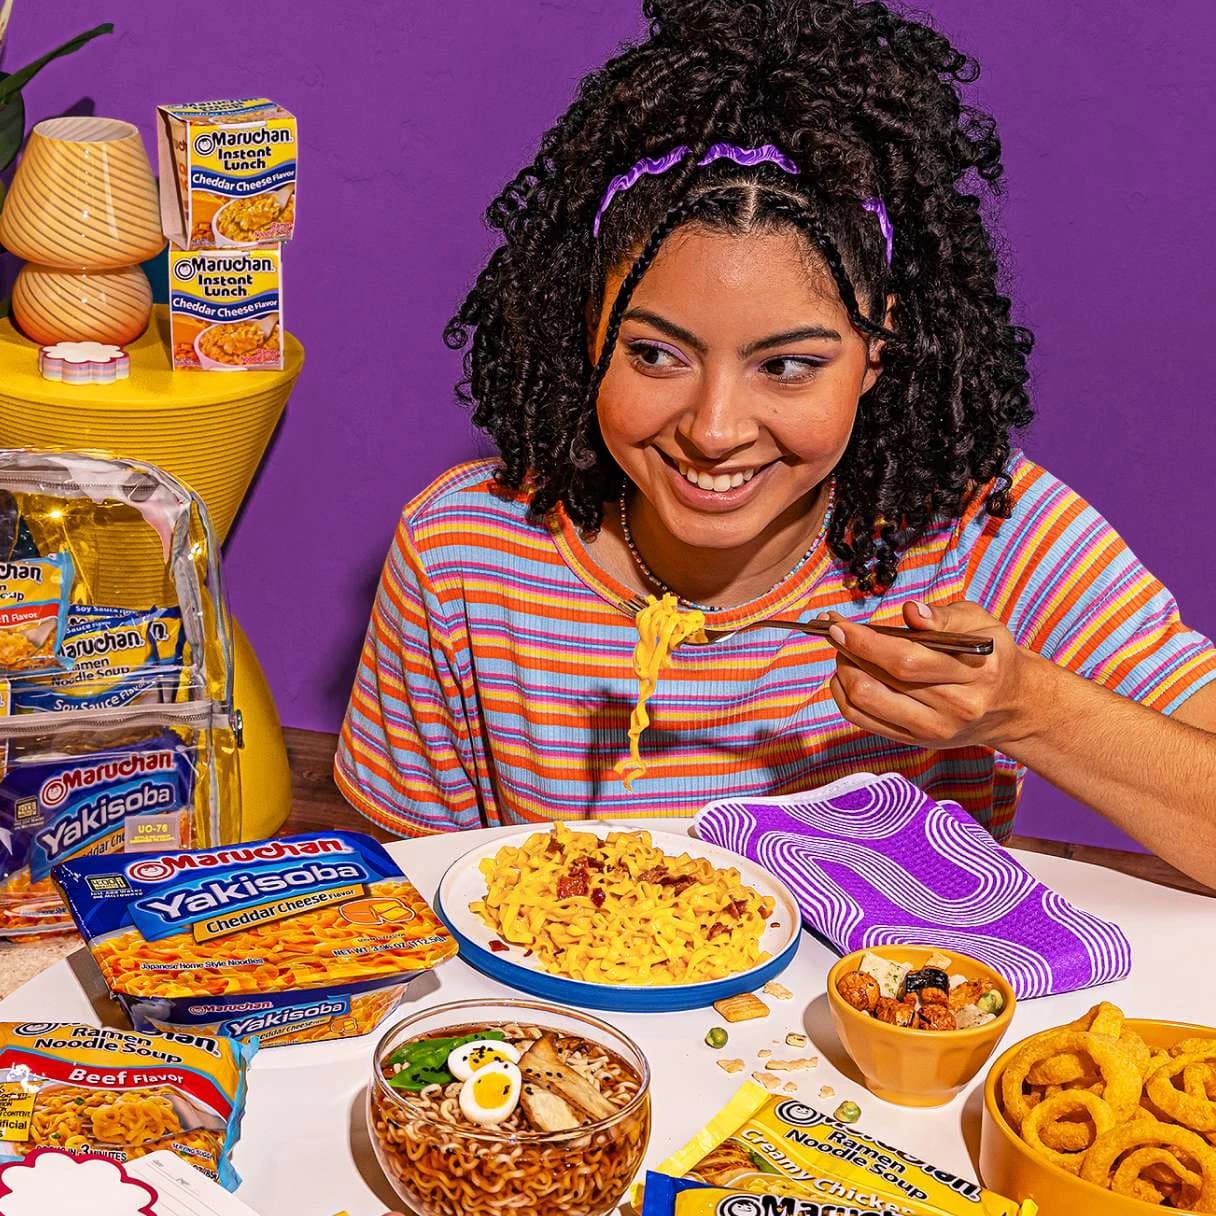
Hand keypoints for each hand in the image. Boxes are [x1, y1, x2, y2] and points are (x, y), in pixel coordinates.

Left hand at [824, 599, 1035, 750]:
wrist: (1012, 706)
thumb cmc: (991, 656)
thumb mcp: (980, 624)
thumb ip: (944, 617)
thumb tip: (911, 612)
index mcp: (974, 674)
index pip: (907, 661)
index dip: (866, 643)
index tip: (839, 625)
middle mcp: (954, 707)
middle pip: (882, 682)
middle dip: (848, 652)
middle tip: (837, 632)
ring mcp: (933, 730)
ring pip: (867, 703)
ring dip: (843, 673)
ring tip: (845, 652)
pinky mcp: (916, 741)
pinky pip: (865, 721)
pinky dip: (844, 696)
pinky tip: (845, 676)